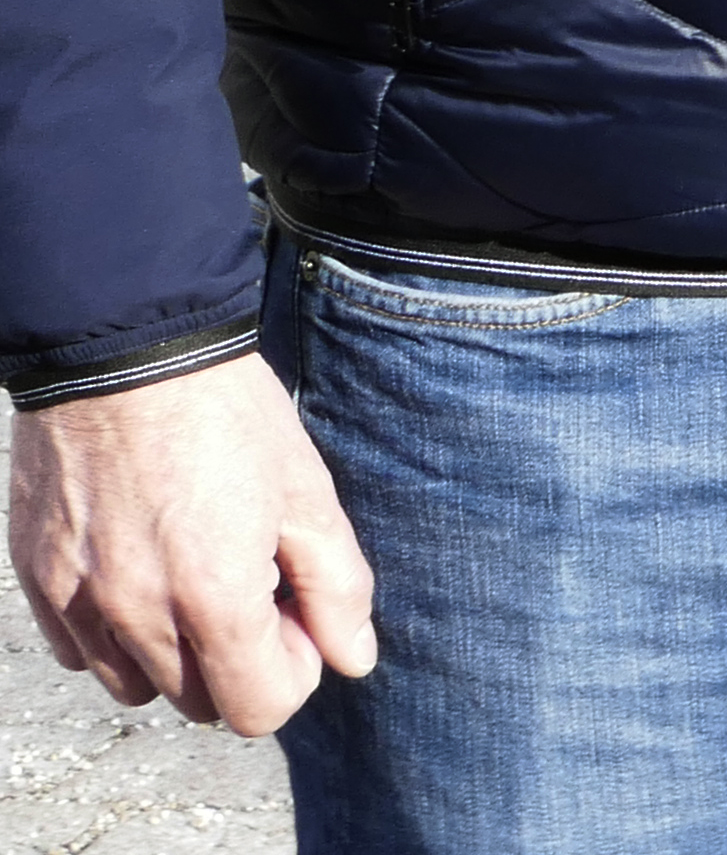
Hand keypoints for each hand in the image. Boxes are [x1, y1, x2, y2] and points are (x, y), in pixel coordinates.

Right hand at [11, 355, 375, 734]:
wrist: (128, 352)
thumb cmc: (228, 415)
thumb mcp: (308, 493)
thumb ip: (338, 587)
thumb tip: (354, 659)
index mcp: (212, 598)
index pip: (258, 708)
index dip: (295, 670)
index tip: (298, 611)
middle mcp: (136, 615)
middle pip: (200, 702)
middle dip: (240, 661)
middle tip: (254, 584)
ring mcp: (77, 602)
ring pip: (136, 685)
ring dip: (177, 655)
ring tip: (198, 577)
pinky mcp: (38, 581)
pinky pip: (79, 652)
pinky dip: (115, 634)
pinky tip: (144, 572)